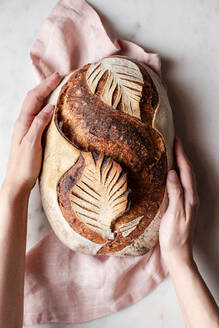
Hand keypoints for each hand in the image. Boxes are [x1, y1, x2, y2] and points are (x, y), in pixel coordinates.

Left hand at [2, 72, 61, 195]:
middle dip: (45, 86)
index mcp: (23, 123)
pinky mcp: (31, 135)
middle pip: (33, 99)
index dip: (45, 86)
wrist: (17, 182)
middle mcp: (23, 123)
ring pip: (35, 106)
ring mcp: (27, 129)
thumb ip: (39, 124)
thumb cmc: (24, 166)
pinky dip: (45, 107)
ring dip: (45, 94)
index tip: (57, 77)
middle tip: (58, 78)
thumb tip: (49, 107)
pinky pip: (38, 115)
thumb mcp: (32, 144)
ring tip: (56, 87)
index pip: (34, 98)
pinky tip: (52, 108)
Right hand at [159, 137, 199, 268]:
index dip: (181, 155)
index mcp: (190, 197)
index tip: (176, 142)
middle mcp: (192, 198)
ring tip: (175, 155)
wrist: (178, 252)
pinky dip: (180, 175)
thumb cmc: (174, 235)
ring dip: (182, 164)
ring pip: (188, 178)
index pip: (186, 171)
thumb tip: (172, 173)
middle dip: (183, 156)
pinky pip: (184, 185)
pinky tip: (174, 175)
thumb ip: (175, 193)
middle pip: (189, 172)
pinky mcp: (184, 206)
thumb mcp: (174, 213)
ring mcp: (189, 202)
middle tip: (176, 144)